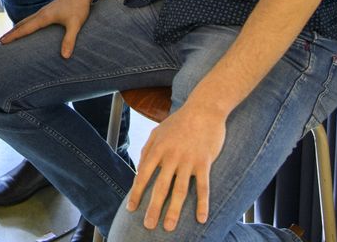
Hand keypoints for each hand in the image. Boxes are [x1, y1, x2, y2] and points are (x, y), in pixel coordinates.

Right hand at [0, 0, 92, 57]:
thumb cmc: (79, 6)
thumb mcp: (75, 24)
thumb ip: (69, 40)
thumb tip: (65, 56)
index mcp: (44, 16)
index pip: (25, 28)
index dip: (13, 35)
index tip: (1, 41)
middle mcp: (41, 12)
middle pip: (22, 23)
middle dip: (12, 32)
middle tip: (1, 41)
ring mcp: (45, 10)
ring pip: (27, 20)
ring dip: (18, 27)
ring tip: (12, 35)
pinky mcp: (50, 9)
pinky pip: (33, 18)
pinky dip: (26, 24)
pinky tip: (29, 27)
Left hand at [126, 99, 227, 230]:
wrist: (204, 109)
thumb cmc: (180, 121)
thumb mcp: (157, 132)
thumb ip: (147, 150)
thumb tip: (139, 169)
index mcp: (157, 149)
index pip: (143, 176)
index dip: (137, 194)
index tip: (131, 209)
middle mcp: (171, 157)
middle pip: (160, 187)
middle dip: (153, 208)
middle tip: (148, 226)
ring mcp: (188, 160)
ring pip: (180, 190)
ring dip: (174, 211)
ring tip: (169, 227)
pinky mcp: (204, 162)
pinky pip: (204, 187)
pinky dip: (202, 204)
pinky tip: (200, 219)